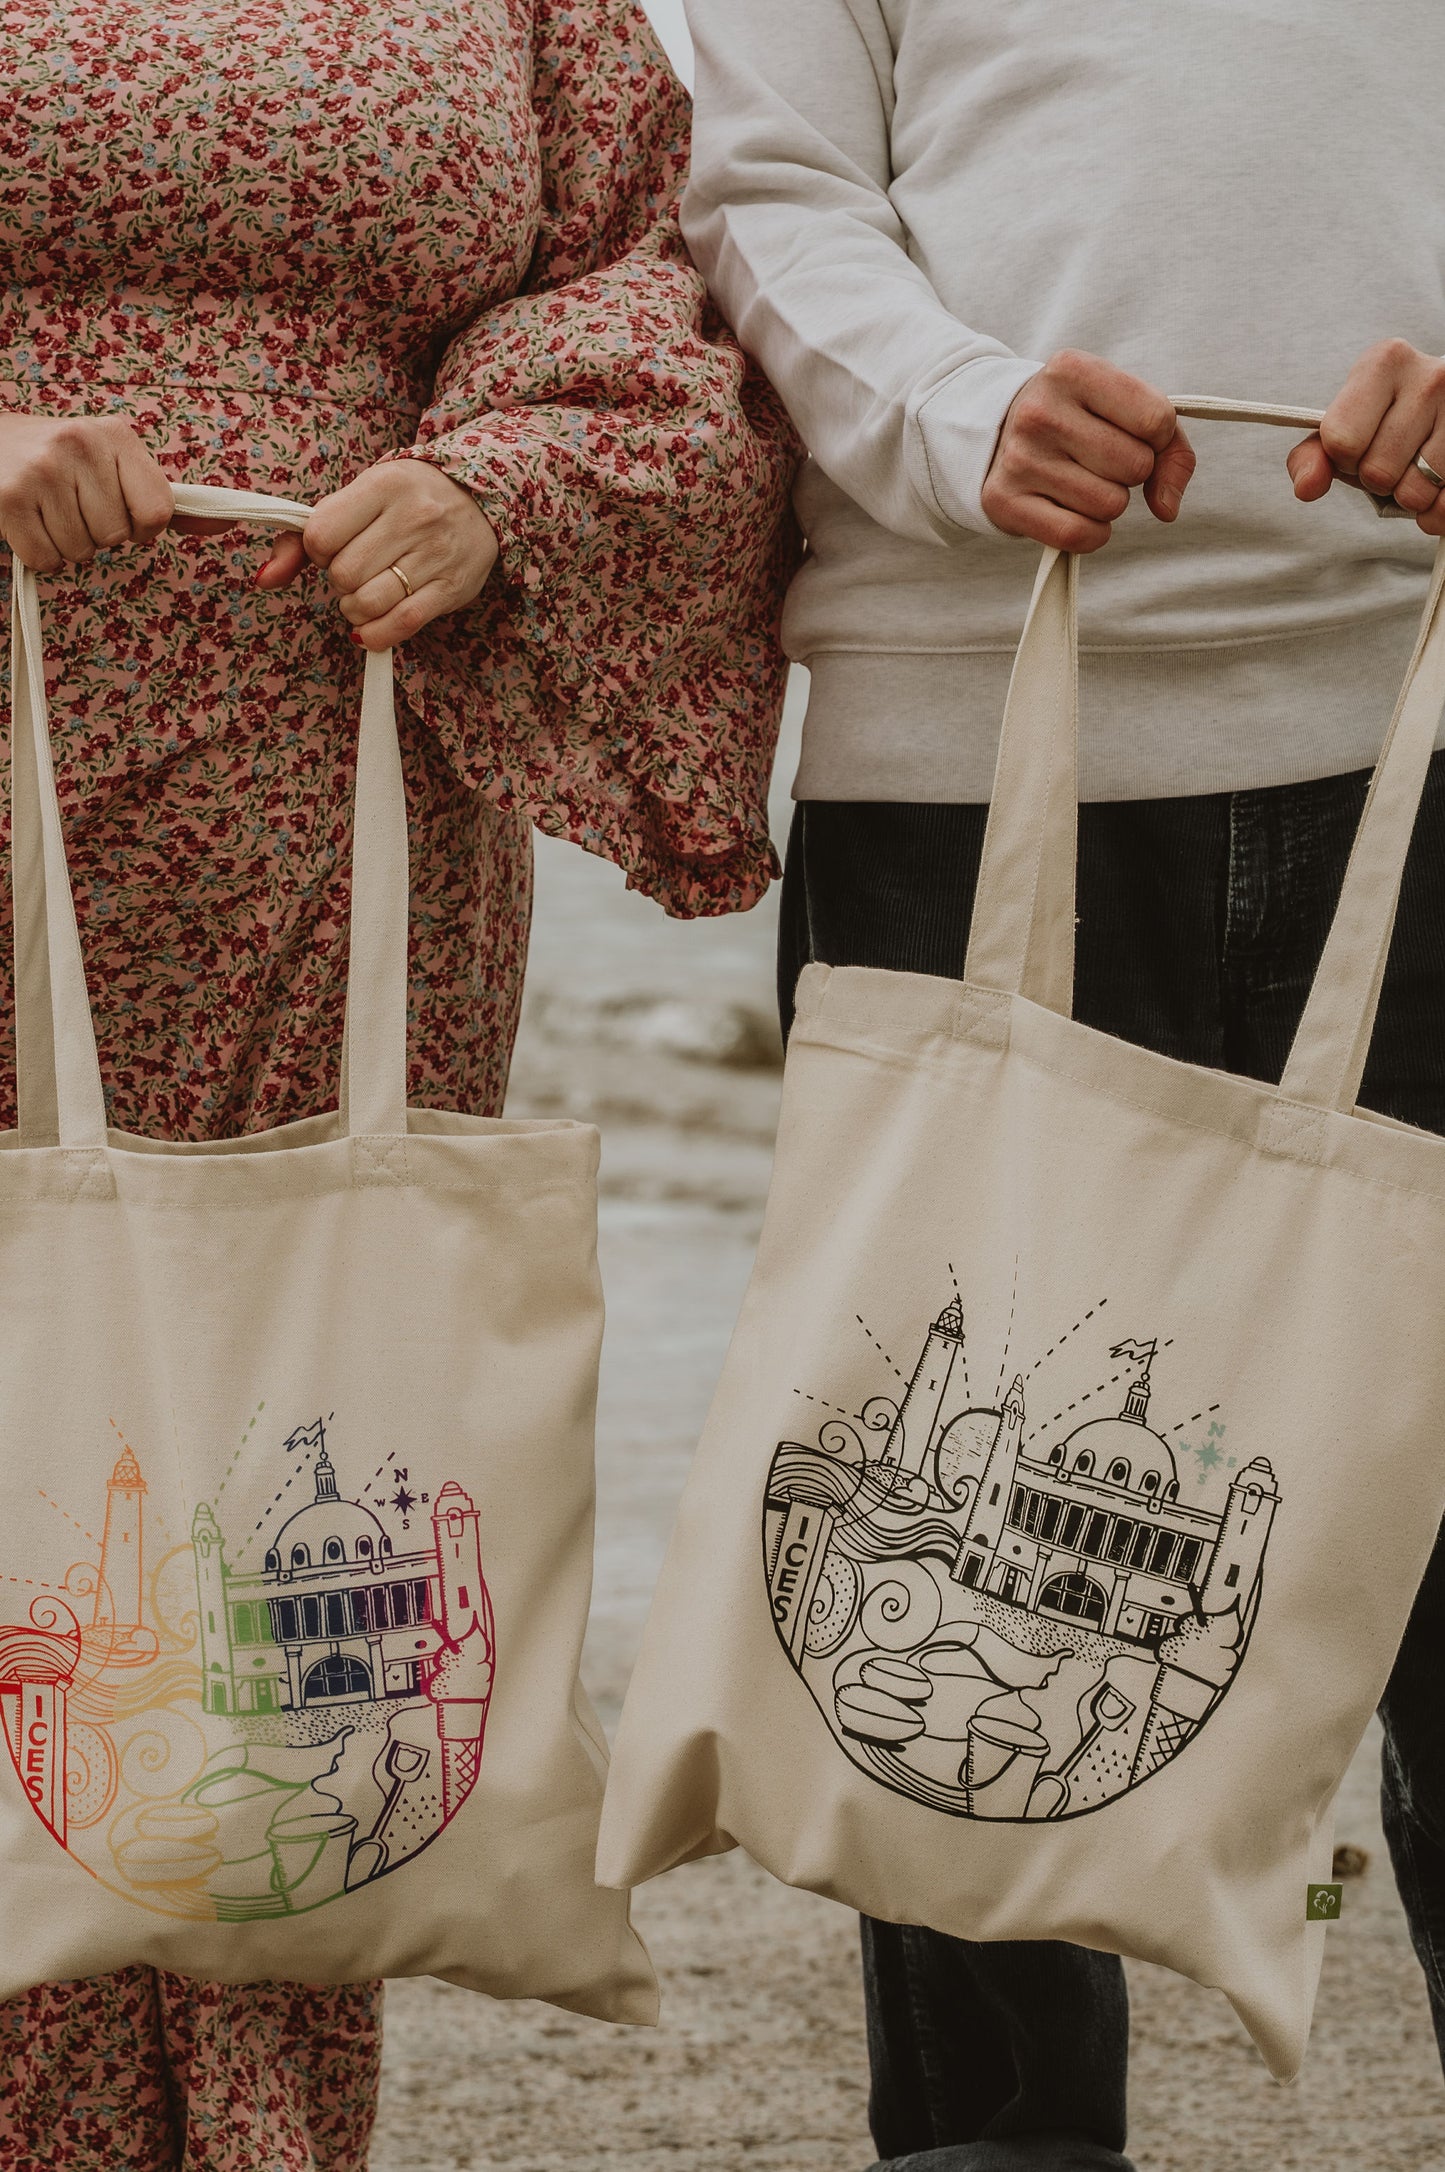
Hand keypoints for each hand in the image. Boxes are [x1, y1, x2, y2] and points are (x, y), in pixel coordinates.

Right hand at [0, 411, 213, 569]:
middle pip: (118, 536)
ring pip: (83, 551)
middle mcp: (81, 444)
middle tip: (72, 505)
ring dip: (67, 544)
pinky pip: (47, 559)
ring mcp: (44, 470)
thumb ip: (166, 500)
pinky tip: (29, 521)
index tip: (119, 512)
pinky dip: (40, 554)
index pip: (158, 512)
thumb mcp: (114, 466)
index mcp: (116, 435)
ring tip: (49, 509)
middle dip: (98, 534)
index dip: (141, 527)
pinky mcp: (11, 498)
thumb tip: (223, 524)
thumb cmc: (59, 463)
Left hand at [258, 460, 499, 647]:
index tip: (334, 547)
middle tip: (356, 571)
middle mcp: (414, 517)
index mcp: (384, 484)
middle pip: (344, 573)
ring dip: (355, 609)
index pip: (321, 534)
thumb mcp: (360, 498)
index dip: (318, 551)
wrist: (482, 499)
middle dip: (339, 581)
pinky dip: (376, 634)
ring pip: (368, 602)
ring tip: (366, 595)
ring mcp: (436, 554)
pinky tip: (371, 627)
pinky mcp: (452, 588)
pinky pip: (401, 624)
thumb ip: (305, 536)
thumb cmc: (408, 500)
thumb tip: (264, 579)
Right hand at [981, 350, 1195, 552]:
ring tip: (1084, 481)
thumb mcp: (1123, 405)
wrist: (1000, 430)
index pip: (1156, 419)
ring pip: (1110, 505)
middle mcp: (1040, 412)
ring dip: (1110, 502)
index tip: (1134, 434)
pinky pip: (1079, 535)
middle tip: (1104, 460)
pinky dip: (1092, 533)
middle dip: (1133, 471)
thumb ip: (1170, 446)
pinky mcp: (1005, 501)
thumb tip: (1166, 508)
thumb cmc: (1078, 417)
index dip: (1160, 437)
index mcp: (1071, 371)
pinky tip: (1076, 513)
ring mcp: (1019, 459)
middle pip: (1136, 466)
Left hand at [1288, 340, 1444, 533]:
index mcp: (1384, 362)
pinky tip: (1435, 490)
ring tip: (1415, 469)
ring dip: (1408, 496)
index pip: (1341, 441)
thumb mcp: (1342, 430)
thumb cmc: (1384, 422)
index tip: (1357, 445)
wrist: (1443, 410)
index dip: (1343, 458)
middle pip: (1377, 472)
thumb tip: (1307, 487)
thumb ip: (1311, 458)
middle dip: (1376, 479)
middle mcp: (1430, 377)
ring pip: (1415, 492)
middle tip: (1390, 459)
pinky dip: (1435, 512)